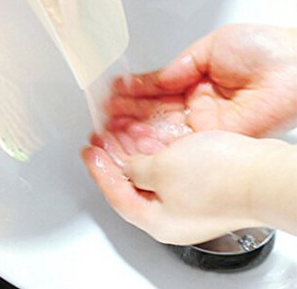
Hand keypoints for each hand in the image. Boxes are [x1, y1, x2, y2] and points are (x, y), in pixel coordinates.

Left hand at [82, 130, 291, 244]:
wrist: (263, 174)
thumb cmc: (220, 178)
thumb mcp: (162, 170)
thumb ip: (136, 169)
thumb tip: (126, 167)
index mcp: (156, 219)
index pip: (115, 195)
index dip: (98, 170)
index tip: (89, 151)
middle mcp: (171, 215)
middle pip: (131, 185)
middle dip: (113, 159)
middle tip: (100, 139)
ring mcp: (188, 201)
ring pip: (150, 175)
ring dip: (132, 152)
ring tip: (119, 131)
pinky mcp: (202, 185)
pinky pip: (168, 168)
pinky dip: (154, 151)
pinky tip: (148, 135)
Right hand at [107, 24, 296, 138]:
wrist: (295, 66)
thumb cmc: (264, 49)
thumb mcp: (210, 47)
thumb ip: (178, 67)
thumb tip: (156, 80)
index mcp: (197, 81)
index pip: (157, 89)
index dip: (133, 91)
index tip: (113, 92)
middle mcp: (199, 105)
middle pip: (155, 112)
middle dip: (127, 113)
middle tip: (102, 113)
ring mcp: (206, 124)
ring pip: (162, 128)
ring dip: (133, 128)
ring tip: (108, 126)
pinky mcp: (215, 138)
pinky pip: (178, 141)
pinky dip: (153, 139)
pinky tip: (132, 136)